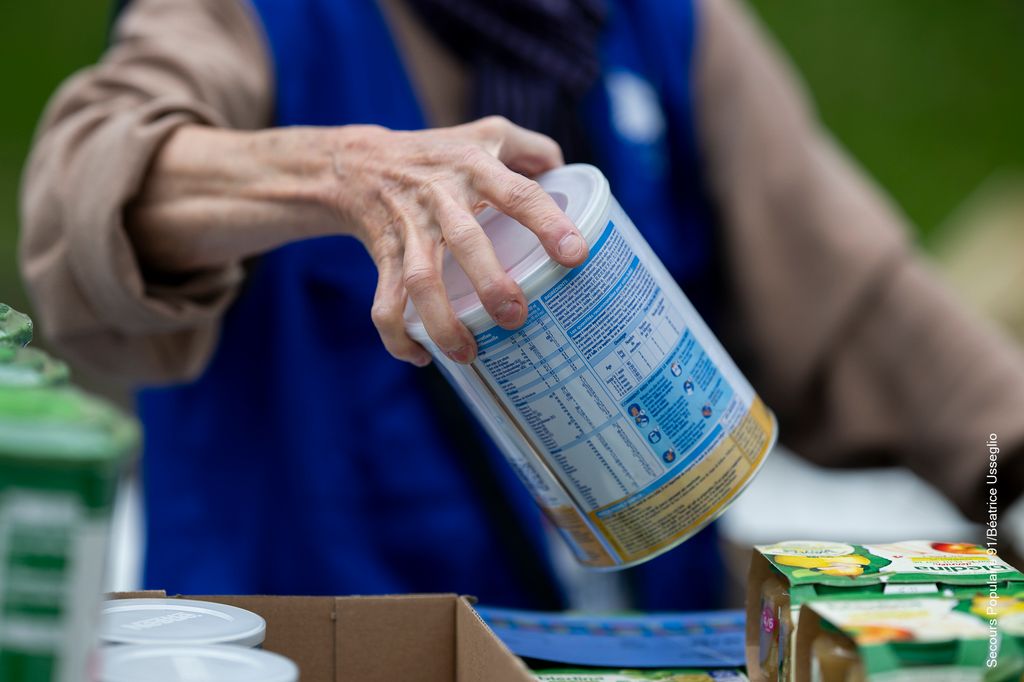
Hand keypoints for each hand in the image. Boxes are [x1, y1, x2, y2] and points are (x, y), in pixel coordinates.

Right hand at [329, 116, 587, 366]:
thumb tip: (570, 175)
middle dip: (490, 282)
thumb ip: (534, 149)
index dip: (546, 223)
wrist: (358, 163)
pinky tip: (421, 355)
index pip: (517, 193)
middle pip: (465, 241)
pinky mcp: (384, 254)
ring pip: (421, 279)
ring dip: (442, 320)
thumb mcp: (488, 133)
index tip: (574, 256)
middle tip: (515, 316)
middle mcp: (440, 197)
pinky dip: (397, 333)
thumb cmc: (438, 153)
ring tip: (467, 353)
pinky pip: (385, 299)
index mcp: (474, 167)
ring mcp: (409, 228)